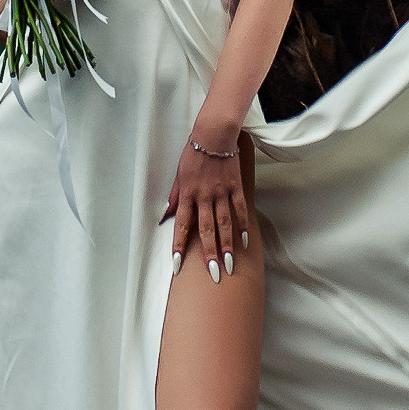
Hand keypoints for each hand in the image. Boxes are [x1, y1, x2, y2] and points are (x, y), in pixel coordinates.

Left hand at [162, 128, 248, 283]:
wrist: (213, 134)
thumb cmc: (193, 154)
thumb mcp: (178, 175)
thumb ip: (173, 198)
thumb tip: (163, 217)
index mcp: (187, 195)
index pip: (182, 225)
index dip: (179, 246)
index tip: (178, 265)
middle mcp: (204, 196)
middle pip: (206, 230)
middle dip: (208, 254)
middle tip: (213, 274)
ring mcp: (221, 192)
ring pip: (224, 224)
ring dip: (226, 246)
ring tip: (229, 265)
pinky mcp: (235, 187)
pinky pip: (240, 209)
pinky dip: (243, 225)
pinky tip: (245, 241)